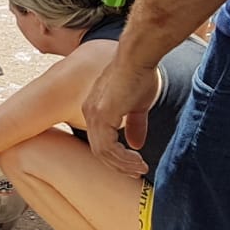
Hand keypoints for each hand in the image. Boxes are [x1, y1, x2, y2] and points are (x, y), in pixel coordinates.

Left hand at [82, 57, 158, 177]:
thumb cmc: (139, 75)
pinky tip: (137, 160)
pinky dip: (122, 158)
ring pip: (102, 152)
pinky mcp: (103, 114)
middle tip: (137, 172)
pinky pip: (108, 146)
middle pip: (99, 150)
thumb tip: (136, 144)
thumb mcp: (138, 105)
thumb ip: (134, 125)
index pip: (100, 141)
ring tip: (140, 168)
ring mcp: (94, 114)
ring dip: (122, 164)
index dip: (116, 156)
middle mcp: (89, 112)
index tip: (134, 164)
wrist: (138, 57)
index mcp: (95, 109)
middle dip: (119, 165)